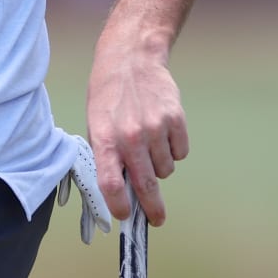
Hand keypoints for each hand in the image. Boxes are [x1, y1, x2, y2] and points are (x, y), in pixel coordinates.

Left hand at [86, 41, 187, 226]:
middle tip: (156, 218)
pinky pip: (181, 153)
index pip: (111, 183)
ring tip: (149, 142)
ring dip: (159, 166)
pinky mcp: (176, 120)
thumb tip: (120, 189)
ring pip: (166, 169)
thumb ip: (106, 154)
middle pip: (146, 184)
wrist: (131, 59)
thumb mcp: (95, 123)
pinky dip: (174, 150)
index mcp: (104, 137)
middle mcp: (130, 135)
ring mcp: (155, 128)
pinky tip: (162, 131)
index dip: (119, 205)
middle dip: (152, 207)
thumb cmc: (109, 95)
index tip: (125, 216)